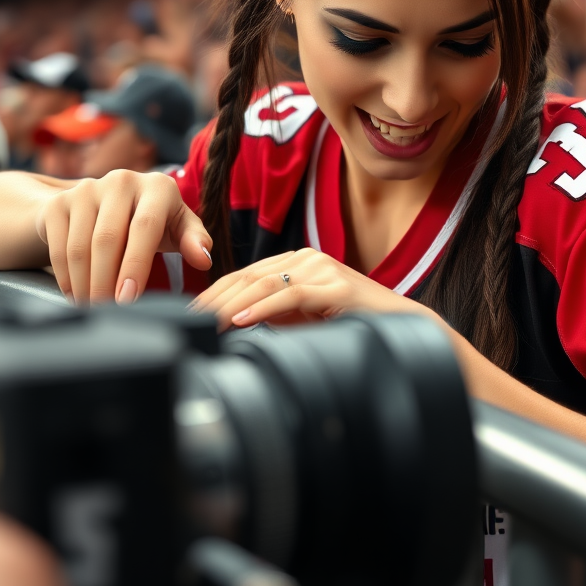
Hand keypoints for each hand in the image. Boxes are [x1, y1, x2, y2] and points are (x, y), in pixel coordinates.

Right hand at [34, 170, 211, 304]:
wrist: (108, 203)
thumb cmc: (154, 220)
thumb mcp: (178, 226)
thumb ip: (194, 240)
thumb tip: (203, 258)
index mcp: (157, 186)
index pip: (145, 227)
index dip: (136, 265)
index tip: (128, 299)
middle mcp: (121, 180)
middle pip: (108, 239)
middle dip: (106, 282)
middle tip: (108, 312)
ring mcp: (86, 189)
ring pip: (79, 246)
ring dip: (84, 284)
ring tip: (92, 308)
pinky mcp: (59, 202)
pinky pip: (59, 246)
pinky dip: (66, 277)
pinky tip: (76, 295)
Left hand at [191, 247, 426, 330]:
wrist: (400, 325)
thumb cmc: (350, 325)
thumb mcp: (302, 319)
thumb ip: (271, 315)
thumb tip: (228, 327)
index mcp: (295, 262)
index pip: (242, 276)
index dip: (211, 296)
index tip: (185, 316)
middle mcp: (305, 258)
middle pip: (246, 277)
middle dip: (212, 301)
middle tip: (185, 322)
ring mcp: (321, 268)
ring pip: (263, 284)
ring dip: (229, 306)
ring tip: (205, 323)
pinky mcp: (335, 285)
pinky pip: (291, 295)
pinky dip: (262, 309)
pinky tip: (242, 320)